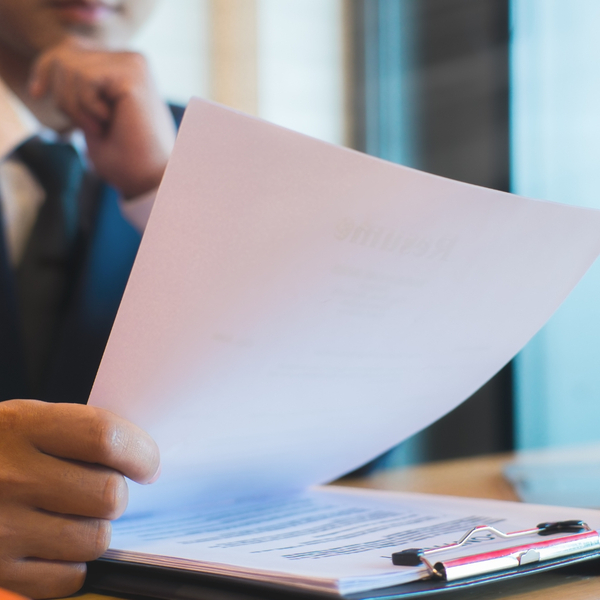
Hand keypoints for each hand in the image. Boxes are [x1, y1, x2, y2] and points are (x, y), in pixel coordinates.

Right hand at [0, 399, 159, 598]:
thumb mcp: (27, 419)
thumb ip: (79, 433)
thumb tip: (143, 462)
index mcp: (23, 426)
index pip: (105, 437)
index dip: (141, 453)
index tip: (147, 465)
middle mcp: (10, 476)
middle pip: (107, 494)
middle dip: (116, 493)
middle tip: (101, 489)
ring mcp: (0, 528)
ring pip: (95, 539)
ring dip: (96, 529)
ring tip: (74, 516)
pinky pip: (68, 579)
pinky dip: (72, 566)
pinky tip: (55, 544)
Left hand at [28, 37, 175, 198]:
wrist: (147, 179)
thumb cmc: (123, 157)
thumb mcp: (88, 116)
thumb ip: (76, 87)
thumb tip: (57, 63)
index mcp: (122, 68)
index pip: (70, 50)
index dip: (45, 68)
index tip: (36, 92)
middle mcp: (130, 60)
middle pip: (65, 55)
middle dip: (64, 96)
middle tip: (91, 127)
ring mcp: (134, 64)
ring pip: (71, 67)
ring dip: (76, 107)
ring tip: (101, 127)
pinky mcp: (133, 74)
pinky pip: (84, 78)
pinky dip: (87, 107)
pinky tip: (108, 122)